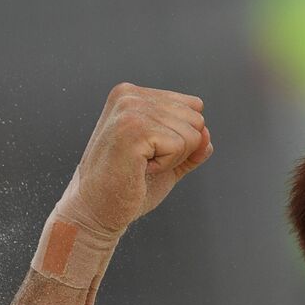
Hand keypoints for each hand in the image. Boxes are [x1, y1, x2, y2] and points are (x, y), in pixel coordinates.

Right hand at [68, 82, 213, 234]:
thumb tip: (207, 135)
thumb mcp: (168, 161)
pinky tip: (139, 168)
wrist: (97, 209)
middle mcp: (129, 95)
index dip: (183, 138)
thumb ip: (191, 146)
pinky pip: (181, 146)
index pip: (193, 107)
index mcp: (133, 94)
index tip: (150, 152)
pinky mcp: (134, 128)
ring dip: (172, 159)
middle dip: (180, 150)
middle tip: (145, 162)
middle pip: (196, 119)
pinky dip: (166, 165)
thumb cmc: (129, 186)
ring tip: (141, 165)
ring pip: (192, 134)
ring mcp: (130, 109)